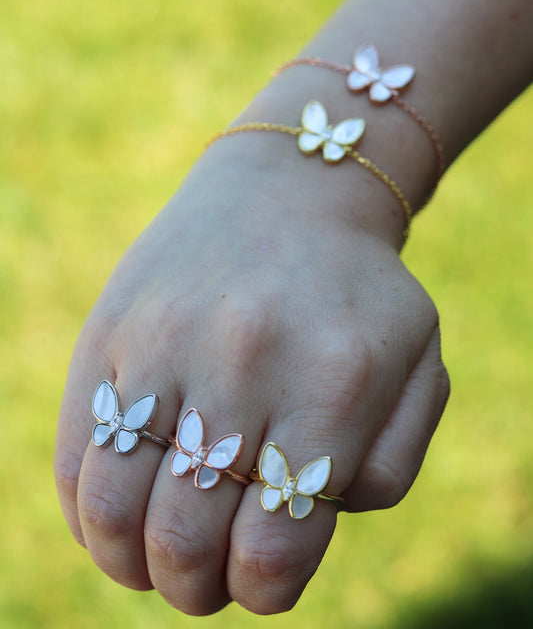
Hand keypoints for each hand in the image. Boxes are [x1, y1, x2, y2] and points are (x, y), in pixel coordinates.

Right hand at [55, 138, 448, 614]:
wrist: (286, 190)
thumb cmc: (357, 293)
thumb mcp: (417, 364)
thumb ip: (387, 463)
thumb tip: (306, 525)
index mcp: (334, 381)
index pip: (274, 547)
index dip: (262, 590)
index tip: (261, 582)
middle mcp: (244, 361)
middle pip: (186, 537)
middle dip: (195, 586)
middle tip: (205, 580)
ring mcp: (166, 341)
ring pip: (114, 506)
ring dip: (131, 563)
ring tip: (153, 561)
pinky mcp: (111, 330)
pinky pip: (77, 451)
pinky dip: (87, 512)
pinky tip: (115, 517)